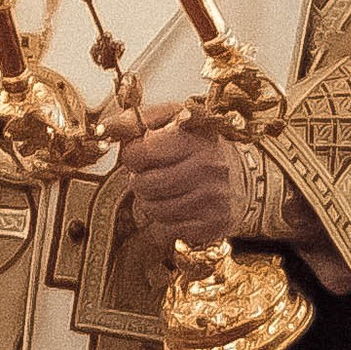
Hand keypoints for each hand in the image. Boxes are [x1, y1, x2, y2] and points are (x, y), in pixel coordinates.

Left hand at [105, 99, 252, 248]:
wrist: (245, 177)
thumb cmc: (198, 147)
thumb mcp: (173, 120)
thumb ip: (137, 119)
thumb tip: (105, 127)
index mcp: (193, 138)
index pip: (138, 153)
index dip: (133, 156)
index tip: (143, 156)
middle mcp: (207, 167)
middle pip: (143, 185)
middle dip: (140, 182)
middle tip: (153, 176)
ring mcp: (213, 198)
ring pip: (153, 209)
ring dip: (151, 203)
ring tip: (165, 192)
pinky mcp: (214, 223)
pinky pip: (168, 229)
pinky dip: (165, 221)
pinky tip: (177, 208)